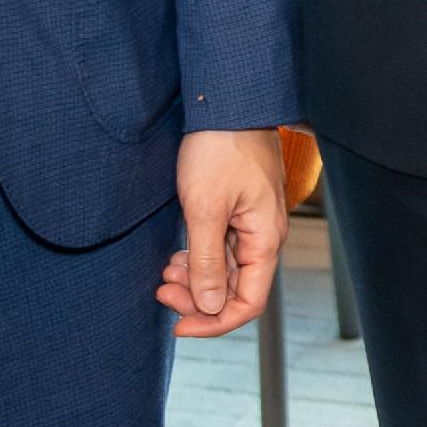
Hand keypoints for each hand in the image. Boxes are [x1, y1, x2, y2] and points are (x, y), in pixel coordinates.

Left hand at [158, 129, 289, 339]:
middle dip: (197, 298)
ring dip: (195, 278)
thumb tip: (208, 306)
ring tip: (166, 268)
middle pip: (235, 289)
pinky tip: (178, 253)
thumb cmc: (220, 148)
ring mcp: (252, 223)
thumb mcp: (205, 209)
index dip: (214, 322)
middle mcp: (264, 236)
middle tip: (161, 289)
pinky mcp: (239, 211)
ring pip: (225, 270)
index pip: (248, 302)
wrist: (228, 103)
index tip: (177, 323)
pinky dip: (199, 257)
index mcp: (265, 239)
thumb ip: (207, 262)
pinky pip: (222, 249)